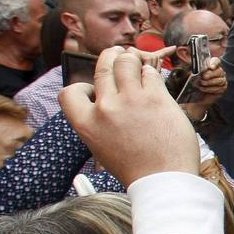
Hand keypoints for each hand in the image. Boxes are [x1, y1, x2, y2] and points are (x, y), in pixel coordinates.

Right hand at [59, 47, 198, 184]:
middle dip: (110, 56)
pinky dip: (151, 72)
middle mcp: (105, 108)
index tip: (92, 88)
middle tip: (117, 53)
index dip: (81, 86)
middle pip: (103, 68)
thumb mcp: (103, 147)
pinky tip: (153, 77)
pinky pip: (150, 73)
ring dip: (131, 58)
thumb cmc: (137, 169)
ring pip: (126, 62)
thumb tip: (104, 100)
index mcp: (86, 123)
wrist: (164, 180)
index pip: (69, 92)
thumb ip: (99, 122)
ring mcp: (131, 100)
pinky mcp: (156, 98)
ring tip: (136, 60)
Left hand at [194, 56, 226, 101]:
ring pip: (220, 80)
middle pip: (219, 71)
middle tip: (203, 77)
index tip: (210, 67)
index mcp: (212, 65)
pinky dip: (210, 89)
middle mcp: (219, 72)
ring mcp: (222, 80)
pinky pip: (219, 88)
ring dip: (210, 82)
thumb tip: (192, 64)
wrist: (195, 95)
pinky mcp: (222, 88)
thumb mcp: (192, 73)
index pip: (216, 61)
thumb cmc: (194, 82)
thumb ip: (194, 68)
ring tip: (201, 83)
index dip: (214, 63)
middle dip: (210, 74)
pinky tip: (203, 89)